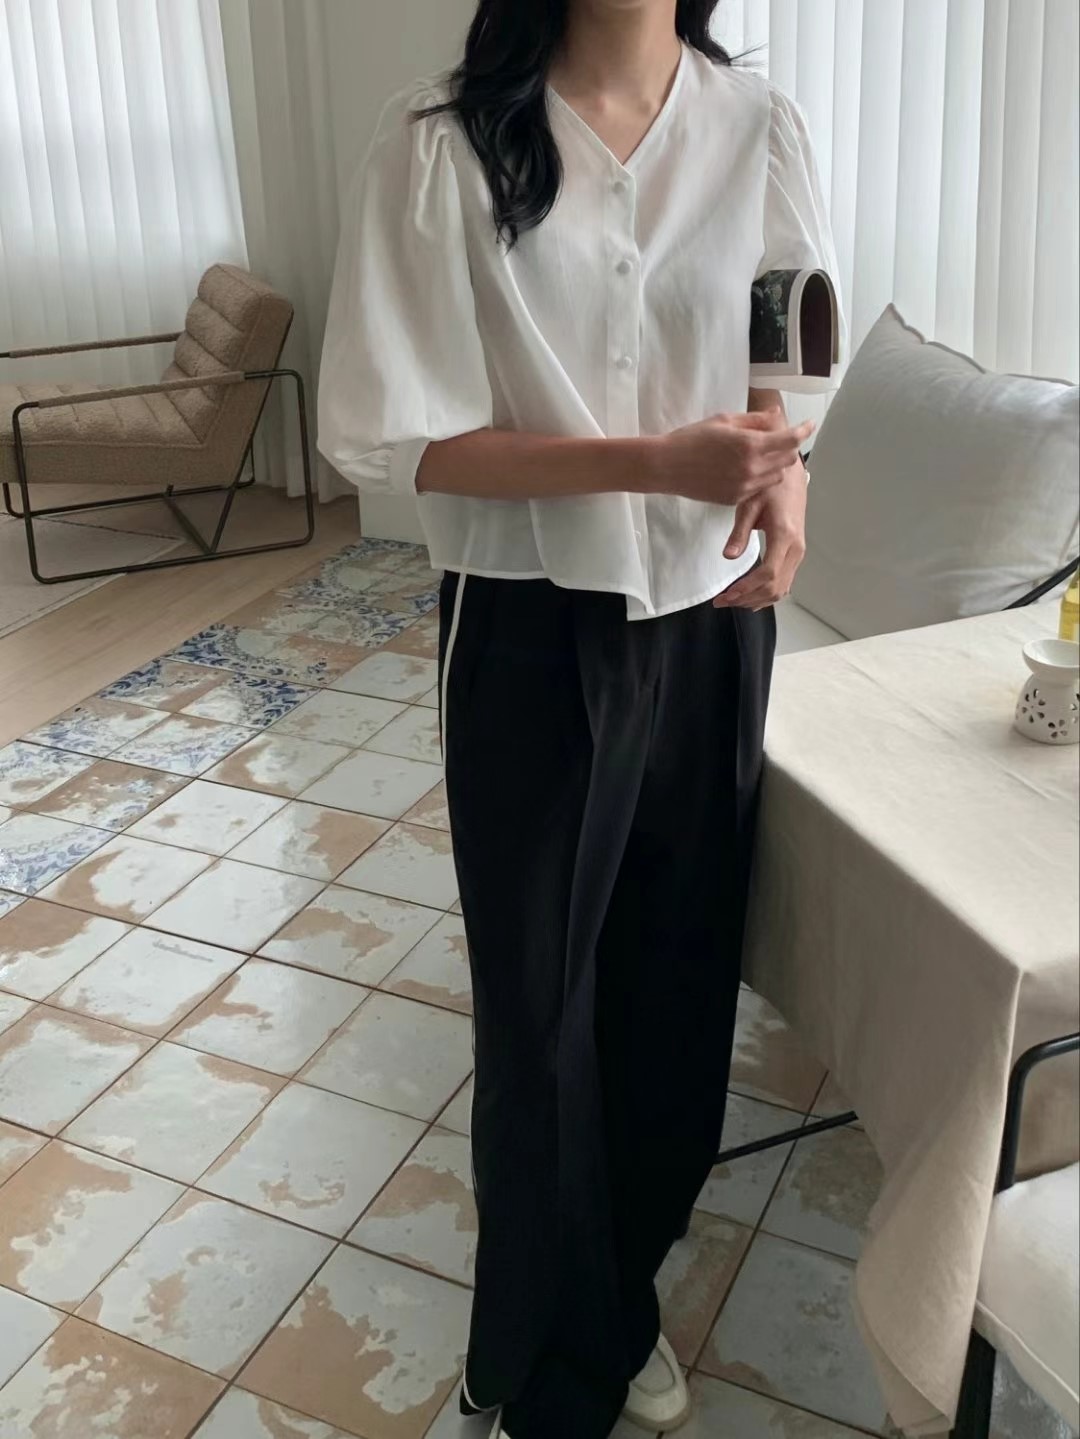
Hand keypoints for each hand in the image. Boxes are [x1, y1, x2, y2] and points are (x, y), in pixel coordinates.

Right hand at [659, 410, 814, 506]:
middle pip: (788, 459)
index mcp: (751, 444)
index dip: (804, 430)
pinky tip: (744, 469)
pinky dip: (759, 478)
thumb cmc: (692, 438)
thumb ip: (754, 420)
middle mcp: (752, 467)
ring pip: (776, 477)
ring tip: (760, 455)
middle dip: (789, 447)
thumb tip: (776, 415)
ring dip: (775, 464)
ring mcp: (745, 486)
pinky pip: (759, 488)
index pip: (790, 439)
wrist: (667, 466)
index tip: (810, 424)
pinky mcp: (736, 499)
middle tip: (779, 438)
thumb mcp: (724, 421)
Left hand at [713, 455, 807, 610]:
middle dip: (747, 598)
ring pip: (781, 589)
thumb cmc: (771, 487)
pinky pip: (785, 582)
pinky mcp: (795, 554)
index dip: (747, 588)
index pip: (769, 573)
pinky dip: (767, 594)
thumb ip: (739, 533)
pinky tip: (751, 598)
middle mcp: (795, 548)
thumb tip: (728, 556)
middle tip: (722, 601)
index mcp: (785, 535)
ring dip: (756, 600)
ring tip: (732, 601)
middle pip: (774, 587)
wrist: (791, 478)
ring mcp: (798, 553)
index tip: (728, 594)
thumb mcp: (749, 505)